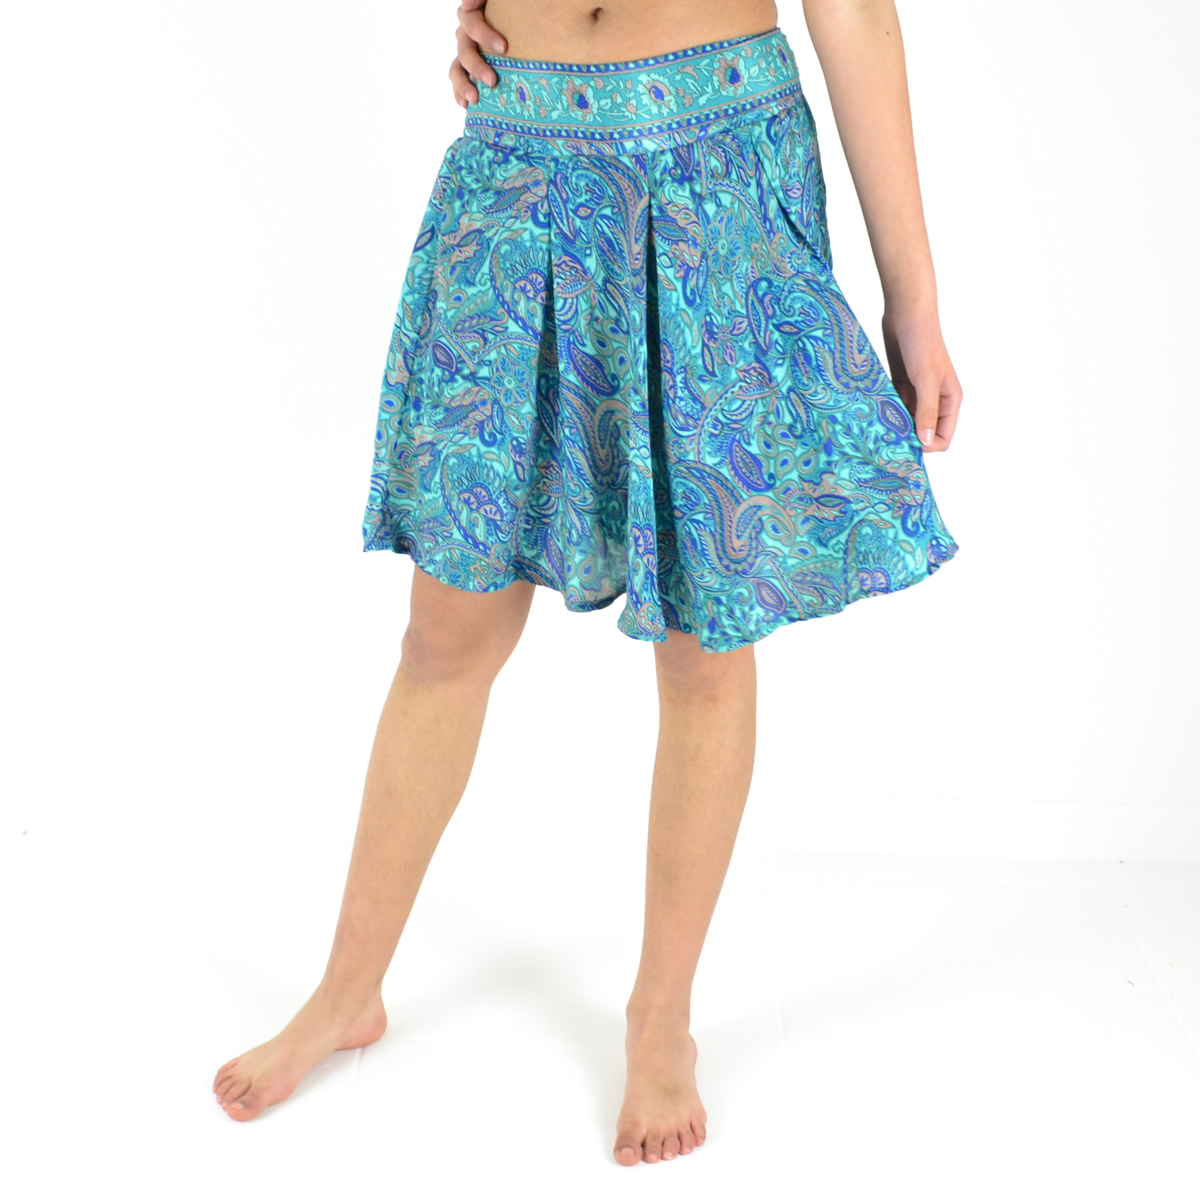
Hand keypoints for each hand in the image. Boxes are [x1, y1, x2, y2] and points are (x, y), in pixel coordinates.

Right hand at [450, 0, 506, 108]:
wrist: (517, 25)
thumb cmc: (513, 9)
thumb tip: (467, 4)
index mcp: (472, 14)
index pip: (471, 22)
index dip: (484, 35)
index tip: (504, 48)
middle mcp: (466, 34)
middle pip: (464, 50)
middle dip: (477, 67)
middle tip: (493, 81)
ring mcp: (466, 53)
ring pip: (457, 68)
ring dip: (463, 84)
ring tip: (475, 98)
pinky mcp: (468, 69)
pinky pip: (458, 81)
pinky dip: (459, 93)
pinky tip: (466, 105)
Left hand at [880, 311, 962, 451]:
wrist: (906, 314)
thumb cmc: (922, 342)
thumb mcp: (926, 379)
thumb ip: (926, 410)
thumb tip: (925, 440)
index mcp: (950, 400)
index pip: (943, 437)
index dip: (926, 445)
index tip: (904, 445)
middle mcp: (935, 400)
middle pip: (923, 432)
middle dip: (907, 438)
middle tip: (886, 440)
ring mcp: (917, 393)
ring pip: (907, 421)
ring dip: (895, 426)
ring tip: (877, 429)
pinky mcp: (901, 386)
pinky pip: (895, 408)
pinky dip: (886, 413)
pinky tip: (873, 415)